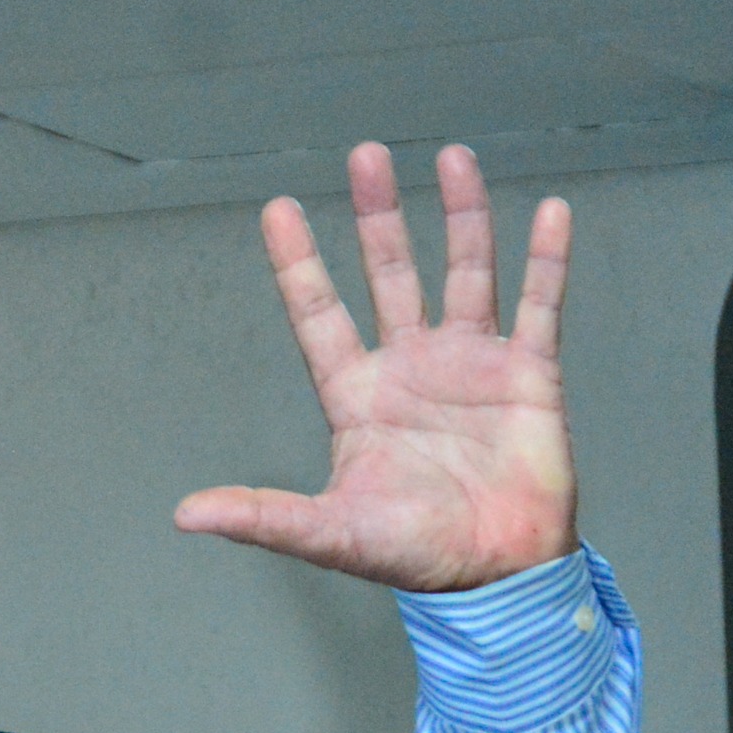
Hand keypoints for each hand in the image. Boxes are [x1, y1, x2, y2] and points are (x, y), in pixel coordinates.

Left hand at [175, 142, 574, 592]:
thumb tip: (186, 515)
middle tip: (366, 156)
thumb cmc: (416, 557)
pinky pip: (538, 305)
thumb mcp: (330, 534)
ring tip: (452, 157)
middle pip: (390, 273)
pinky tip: (546, 212)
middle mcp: (412, 367)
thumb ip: (263, 515)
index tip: (279, 209)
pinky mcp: (528, 376)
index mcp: (359, 396)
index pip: (320, 315)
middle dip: (377, 216)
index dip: (299, 263)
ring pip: (465, 272)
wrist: (499, 576)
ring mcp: (472, 365)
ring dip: (461, 216)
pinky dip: (544, 260)